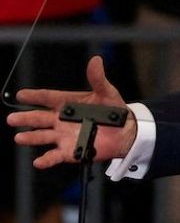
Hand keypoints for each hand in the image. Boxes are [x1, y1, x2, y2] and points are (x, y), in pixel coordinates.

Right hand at [6, 56, 137, 168]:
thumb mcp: (106, 92)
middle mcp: (61, 120)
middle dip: (26, 118)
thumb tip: (95, 61)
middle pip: (40, 118)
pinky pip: (55, 156)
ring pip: (43, 136)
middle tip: (12, 118)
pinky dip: (46, 159)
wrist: (124, 131)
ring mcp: (63, 136)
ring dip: (32, 137)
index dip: (34, 96)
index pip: (48, 98)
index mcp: (67, 104)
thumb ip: (97, 78)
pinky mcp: (70, 151)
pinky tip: (39, 161)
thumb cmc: (112, 110)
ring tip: (20, 137)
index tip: (22, 95)